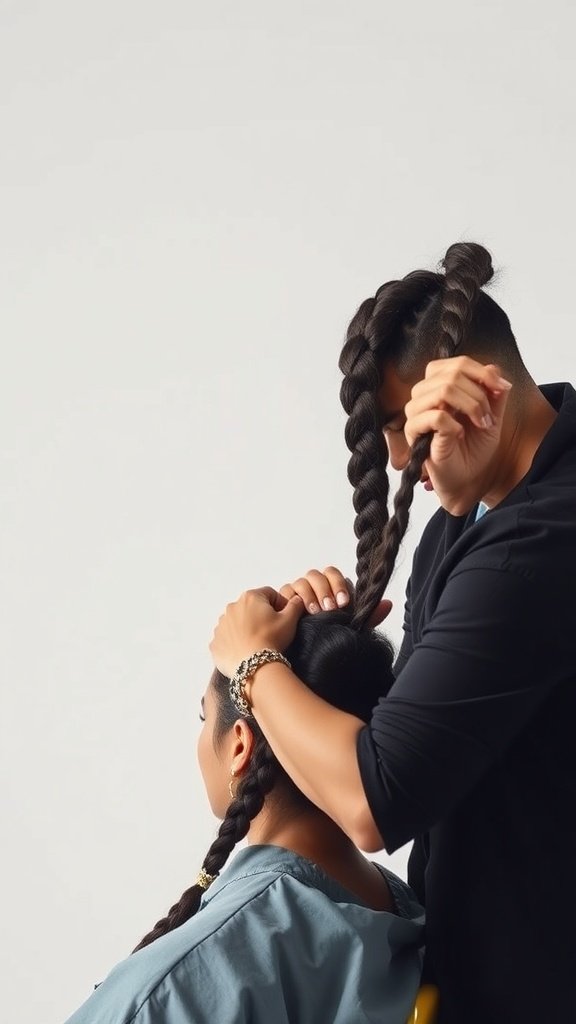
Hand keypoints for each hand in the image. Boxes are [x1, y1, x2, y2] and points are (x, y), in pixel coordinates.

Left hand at [210, 587, 304, 678]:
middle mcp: (232, 607)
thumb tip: (297, 599)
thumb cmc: (272, 640)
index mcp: (250, 597)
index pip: (268, 594)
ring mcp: (221, 625)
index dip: (278, 604)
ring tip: (257, 642)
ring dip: (246, 628)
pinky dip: (234, 642)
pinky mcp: (215, 642)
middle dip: (260, 616)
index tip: (283, 616)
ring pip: (236, 622)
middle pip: (250, 607)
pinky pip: (226, 638)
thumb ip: (295, 605)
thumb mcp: (290, 620)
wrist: (254, 666)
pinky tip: (245, 650)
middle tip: (271, 631)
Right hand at [279, 567, 391, 626]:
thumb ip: (369, 616)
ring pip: (301, 581)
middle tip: (330, 609)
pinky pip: (287, 591)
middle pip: (315, 574)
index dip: (338, 584)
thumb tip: (388, 604)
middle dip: (324, 590)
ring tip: (316, 612)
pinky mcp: (284, 599)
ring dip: (310, 595)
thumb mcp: (352, 628)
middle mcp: (313, 586)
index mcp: (330, 587)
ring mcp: (298, 591)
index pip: (332, 573)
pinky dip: (293, 599)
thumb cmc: (330, 636)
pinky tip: (300, 612)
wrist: (309, 654)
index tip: (344, 602)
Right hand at [404, 357, 512, 513]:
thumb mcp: (493, 416)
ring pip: (442, 391)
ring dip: (470, 406)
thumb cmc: (474, 449)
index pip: (457, 364)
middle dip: (479, 393)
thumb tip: (495, 370)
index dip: (482, 372)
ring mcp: (417, 413)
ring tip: (481, 424)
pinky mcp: (413, 433)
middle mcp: (425, 395)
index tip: (501, 389)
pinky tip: (460, 434)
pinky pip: (435, 416)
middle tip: (490, 417)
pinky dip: (454, 423)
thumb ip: (494, 393)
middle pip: (451, 374)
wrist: (468, 480)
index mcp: (441, 386)